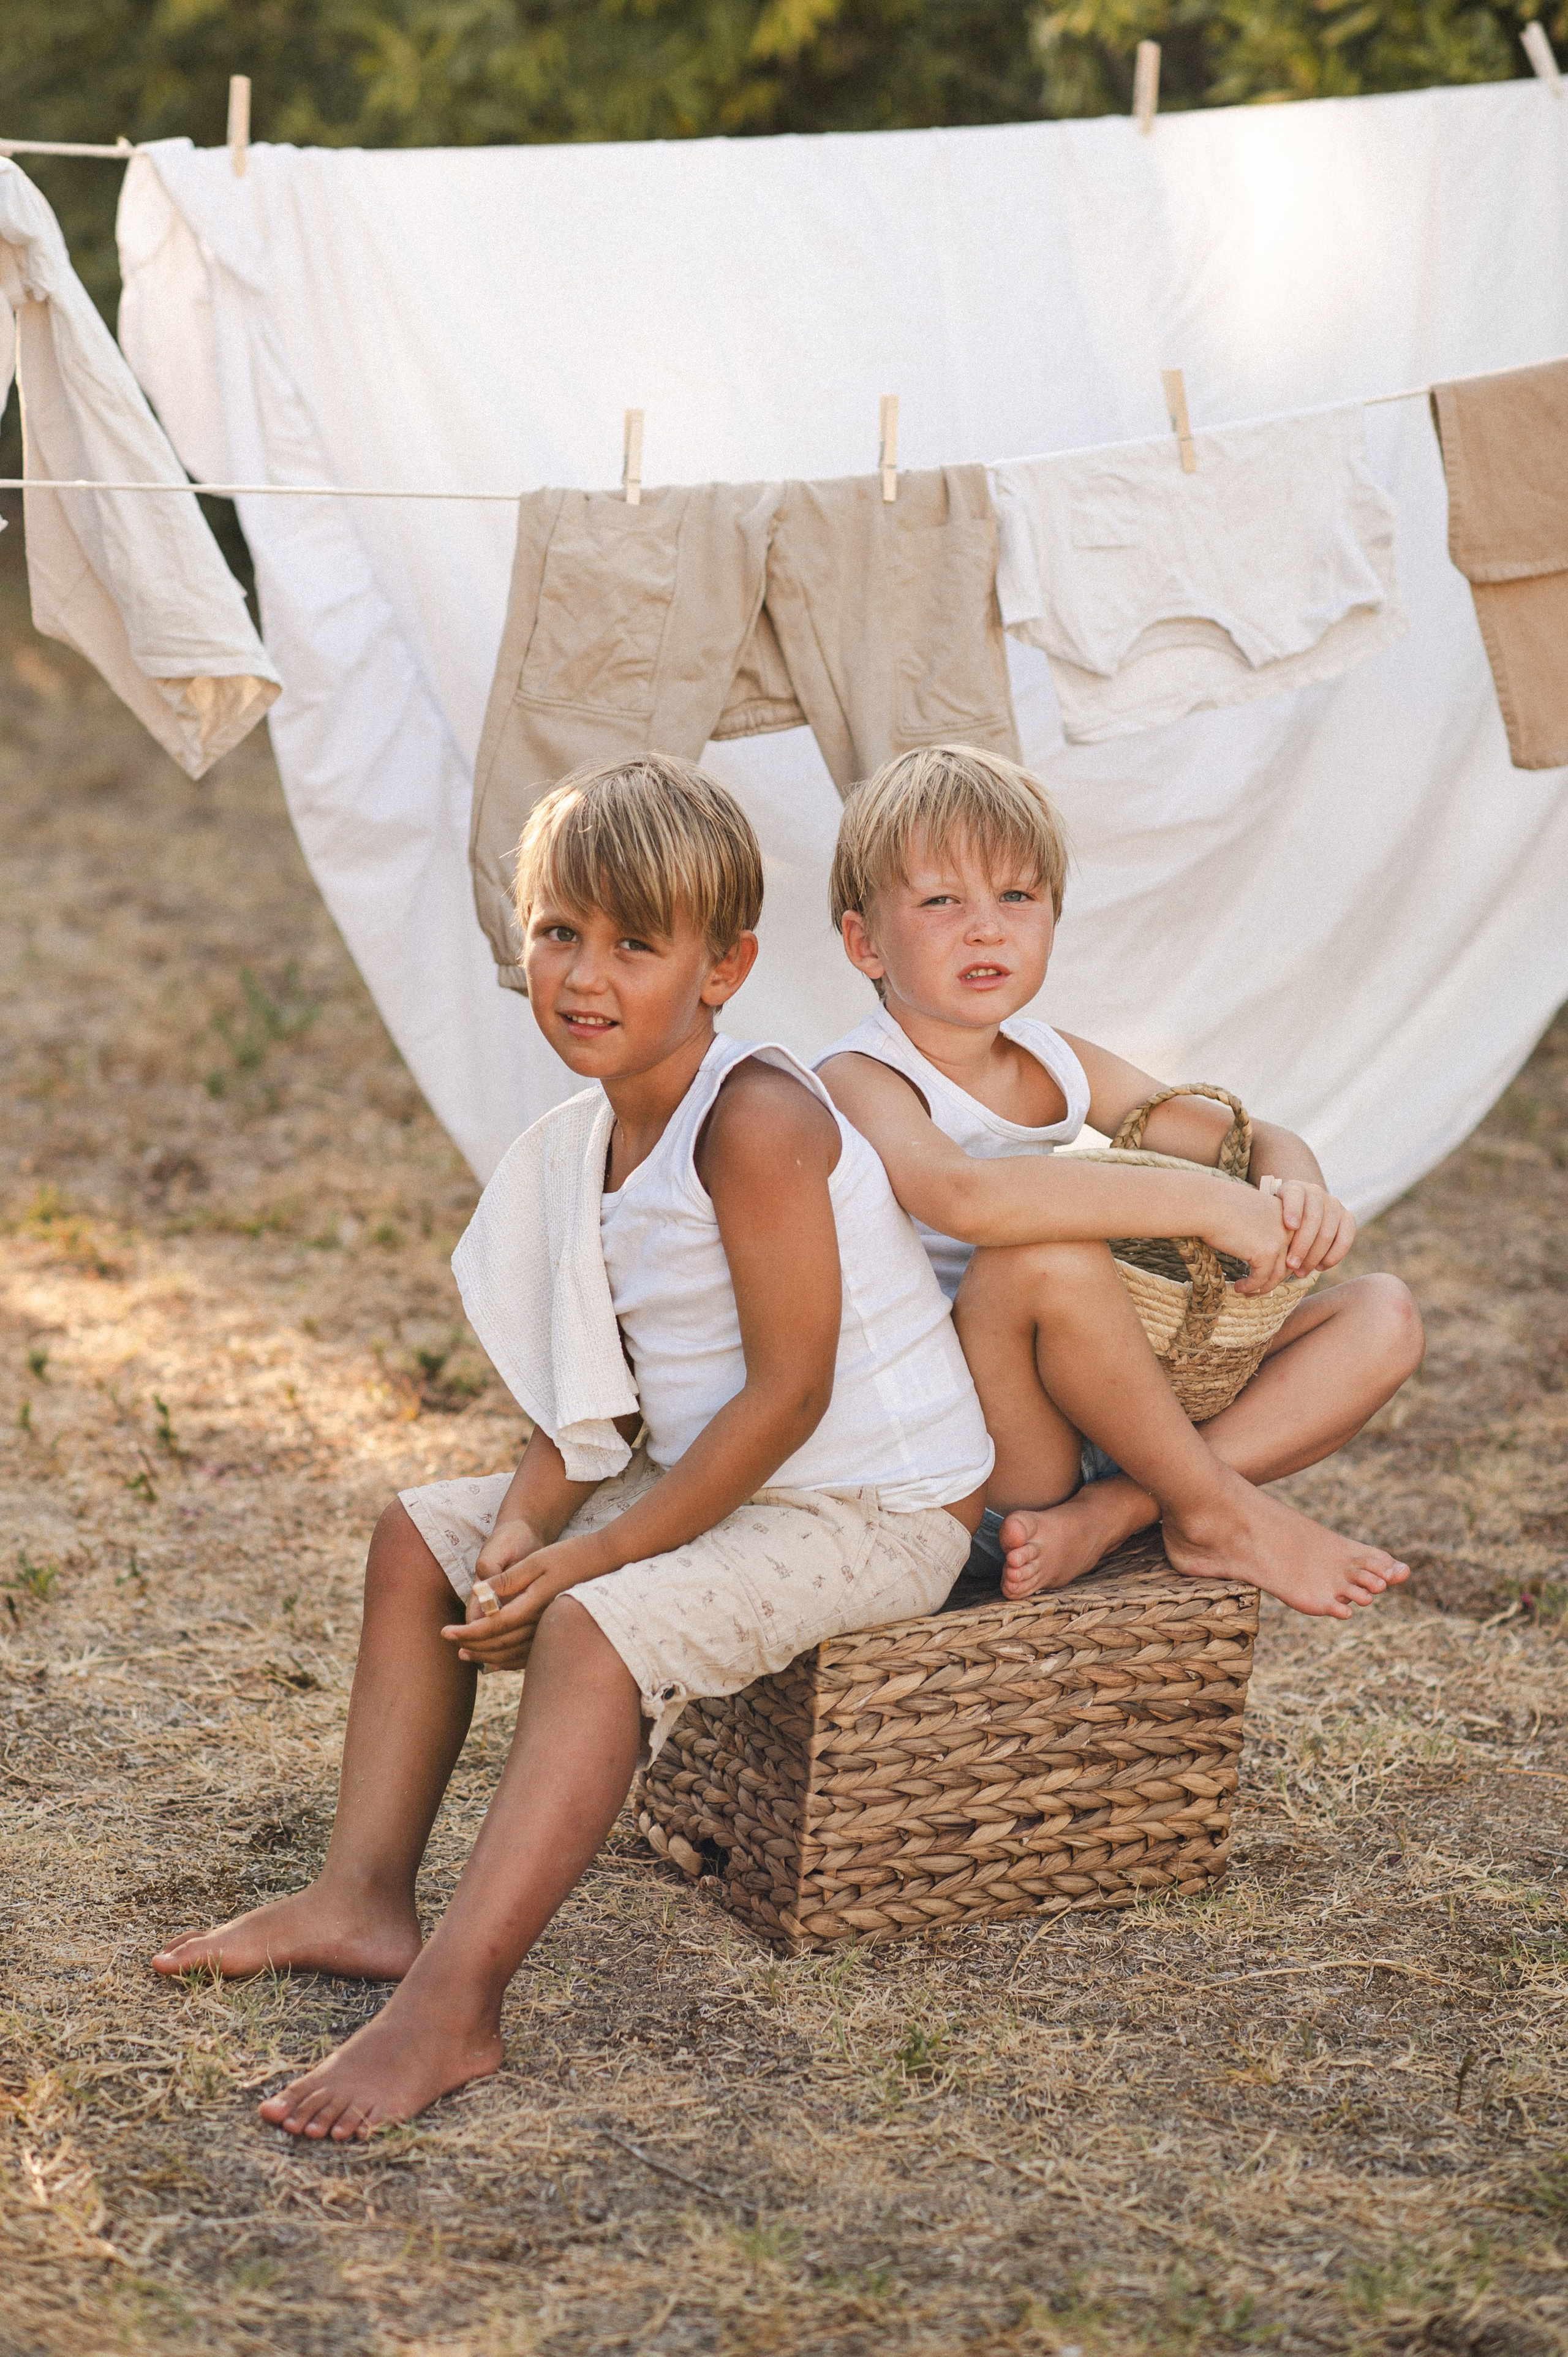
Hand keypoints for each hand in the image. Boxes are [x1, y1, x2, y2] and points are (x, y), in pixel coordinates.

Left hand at [445, 1532, 595, 1672]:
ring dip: (487, 1656)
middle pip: (500, 1644)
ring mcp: (549, 1631)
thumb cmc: (569, 1556)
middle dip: (472, 1645)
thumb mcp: (535, 1560)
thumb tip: (480, 1592)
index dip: (466, 1632)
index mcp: (533, 1606)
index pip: (492, 1627)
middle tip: (449, 1641)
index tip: (445, 1632)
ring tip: (466, 1653)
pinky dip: (508, 1661)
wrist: (604, 1561)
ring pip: (513, 1654)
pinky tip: (496, 1662)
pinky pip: (528, 1656)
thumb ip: (508, 1579)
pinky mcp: (554, 1632)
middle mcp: (541, 1624)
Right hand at [1200, 1184, 1291, 1296]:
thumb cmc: (1219, 1206)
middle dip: (1273, 1278)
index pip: (1293, 1244)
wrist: (1206, 1205)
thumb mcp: (1250, 1214)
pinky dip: (1250, 1286)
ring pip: (1277, 1274)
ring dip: (1262, 1287)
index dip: (1281, 1263)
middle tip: (1258, 1287)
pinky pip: (1261, 1278)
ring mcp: (1279, 1240)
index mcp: (1287, 1213)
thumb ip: (1262, 1229)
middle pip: (1288, 1261)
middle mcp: (1289, 1226)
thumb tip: (1263, 1253)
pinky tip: (1238, 1287)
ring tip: (1247, 1291)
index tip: (1268, 1274)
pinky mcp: (1266, 1253)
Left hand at [1261, 1175, 1355, 1273]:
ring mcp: (1334, 1204)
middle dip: (1302, 1245)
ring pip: (1328, 1232)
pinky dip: (1333, 1256)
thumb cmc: (1278, 1218)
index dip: (1294, 1210)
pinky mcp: (1347, 1217)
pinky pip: (1345, 1239)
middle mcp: (1316, 1193)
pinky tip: (1320, 1267)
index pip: (1295, 1195)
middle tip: (1290, 1265)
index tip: (1290, 1226)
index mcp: (1294, 1188)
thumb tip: (1260, 1243)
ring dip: (1314, 1256)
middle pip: (1313, 1219)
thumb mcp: (1270, 1215)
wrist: (1301, 1209)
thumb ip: (1267, 1223)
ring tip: (1300, 1272)